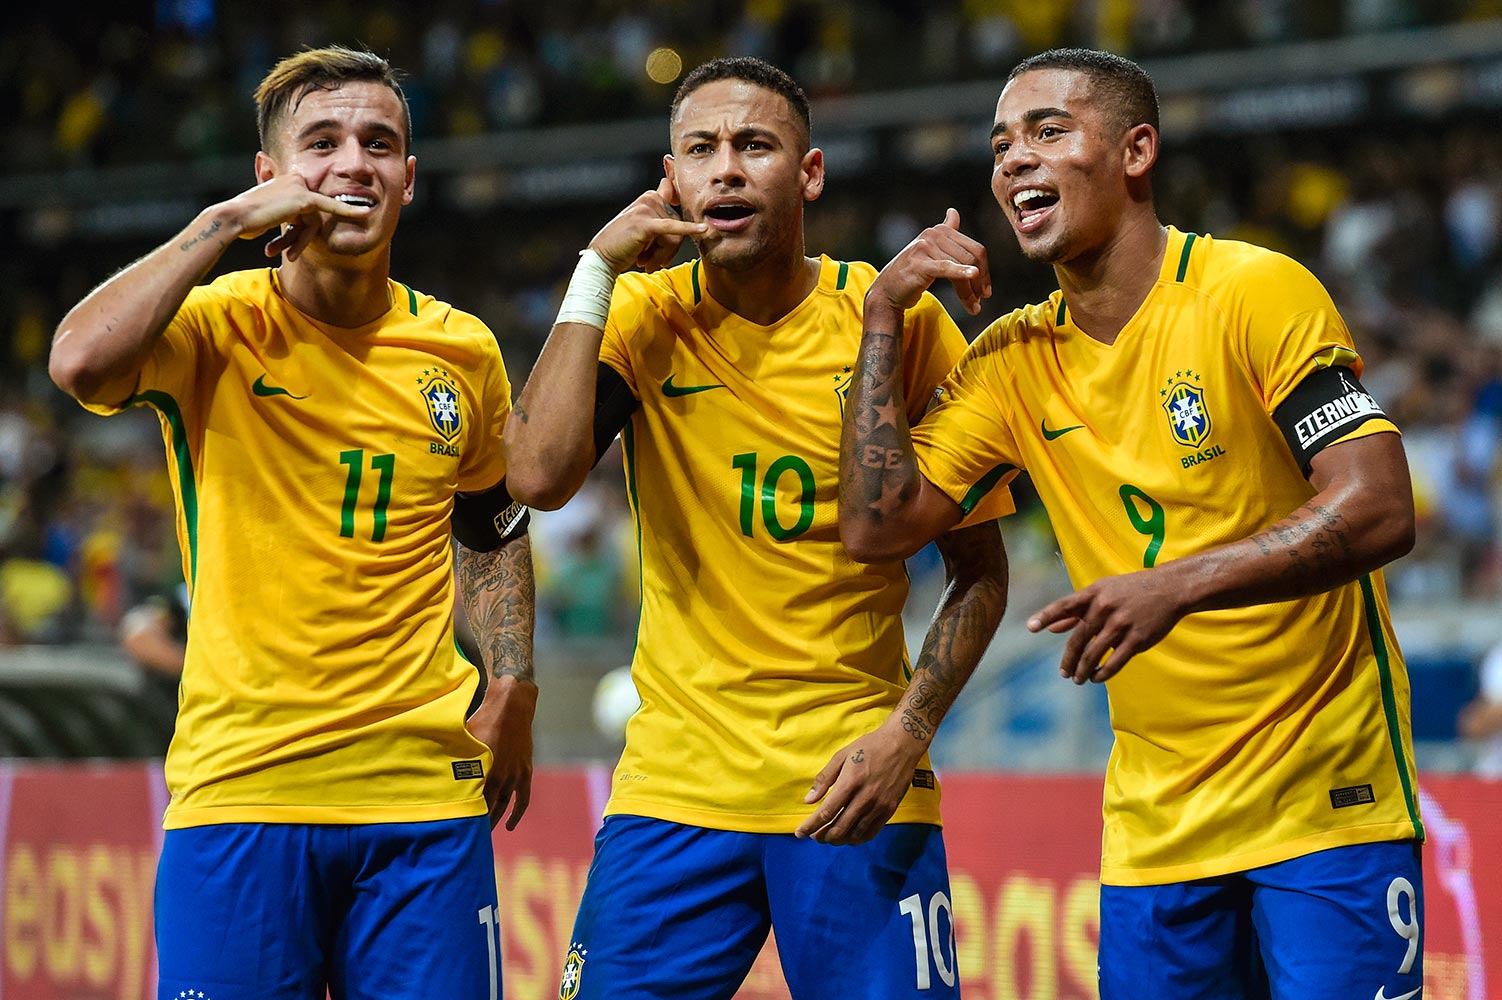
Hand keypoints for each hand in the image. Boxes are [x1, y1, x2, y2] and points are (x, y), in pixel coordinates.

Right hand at [218, 170, 371, 261]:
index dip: (306, 226)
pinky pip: (331, 208)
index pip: (308, 206)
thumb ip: (285, 213)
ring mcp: (300, 187)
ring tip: (288, 253)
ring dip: (302, 240)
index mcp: (287, 181)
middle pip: (313, 213)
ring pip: (316, 220)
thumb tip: (292, 220)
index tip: (316, 230)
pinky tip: (365, 213)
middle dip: (302, 236)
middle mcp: (295, 179)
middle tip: (288, 253)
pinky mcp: (304, 199)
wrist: (234, 218)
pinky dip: (348, 212)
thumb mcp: (268, 214)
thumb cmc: (247, 220)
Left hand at [464, 674, 536, 829]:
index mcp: (482, 770)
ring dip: (494, 819)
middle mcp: (500, 777)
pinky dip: (516, 814)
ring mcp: (515, 775)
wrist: (512, 706)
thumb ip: (451, 756)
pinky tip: (509, 826)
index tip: (452, 824)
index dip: (463, 814)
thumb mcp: (463, 737)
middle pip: (487, 807)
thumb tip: (429, 765)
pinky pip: (522, 799)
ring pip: (503, 805)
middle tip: (466, 833)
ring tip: (484, 832)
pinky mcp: (525, 772)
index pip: (471, 801)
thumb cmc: (483, 719)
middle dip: (477, 821)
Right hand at [589, 177, 708, 273]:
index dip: (684, 198)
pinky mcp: (646, 224)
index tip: (691, 186)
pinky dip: (688, 230)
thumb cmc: (624, 246)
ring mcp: (646, 209)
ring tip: (646, 262)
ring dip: (662, 256)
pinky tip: (703, 230)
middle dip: (668, 250)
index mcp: (649, 198)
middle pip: (678, 225)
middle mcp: (649, 199)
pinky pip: (673, 228)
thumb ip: (663, 221)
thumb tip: (689, 220)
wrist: (603, 258)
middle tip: (651, 262)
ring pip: (675, 236)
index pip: (675, 196)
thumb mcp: (646, 230)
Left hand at [794, 722, 925, 844]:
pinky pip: (872, 831)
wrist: (902, 744)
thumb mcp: (842, 756)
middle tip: (814, 837)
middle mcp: (865, 797)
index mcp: (850, 782)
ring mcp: (879, 805)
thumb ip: (824, 779)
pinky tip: (849, 838)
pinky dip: (858, 839)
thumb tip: (809, 800)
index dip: (811, 826)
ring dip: (839, 840)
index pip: (826, 812)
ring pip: (855, 833)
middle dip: (823, 836)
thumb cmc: (869, 746)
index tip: (800, 833)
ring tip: (829, 838)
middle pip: (840, 827)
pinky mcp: (890, 809)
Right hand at [868, 208, 990, 317]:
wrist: (887, 291)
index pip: (974, 249)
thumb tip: (954, 212)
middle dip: (979, 283)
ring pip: (961, 267)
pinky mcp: (920, 263)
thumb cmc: (910, 273)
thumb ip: (945, 233)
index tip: (986, 290)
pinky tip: (973, 275)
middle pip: (971, 258)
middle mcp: (933, 234)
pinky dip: (961, 272)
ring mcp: (925, 247)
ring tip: (974, 307)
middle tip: (980, 302)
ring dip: (970, 291)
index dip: (985, 270)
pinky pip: (946, 267)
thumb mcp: (929, 251)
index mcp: (940, 230)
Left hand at [1027, 569, 1186, 683]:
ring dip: (1083, 670)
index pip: (1064, 605)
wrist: (1169, 588)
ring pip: (1094, 654)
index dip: (1046, 616)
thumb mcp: (1102, 592)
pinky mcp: (1138, 638)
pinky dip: (1102, 673)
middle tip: (1062, 673)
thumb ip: (1076, 610)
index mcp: (1094, 593)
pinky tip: (1095, 678)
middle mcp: (1105, 607)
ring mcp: (1122, 623)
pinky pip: (1115, 662)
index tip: (1030, 628)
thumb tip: (1052, 628)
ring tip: (1077, 679)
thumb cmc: (1130, 591)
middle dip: (1068, 659)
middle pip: (1078, 639)